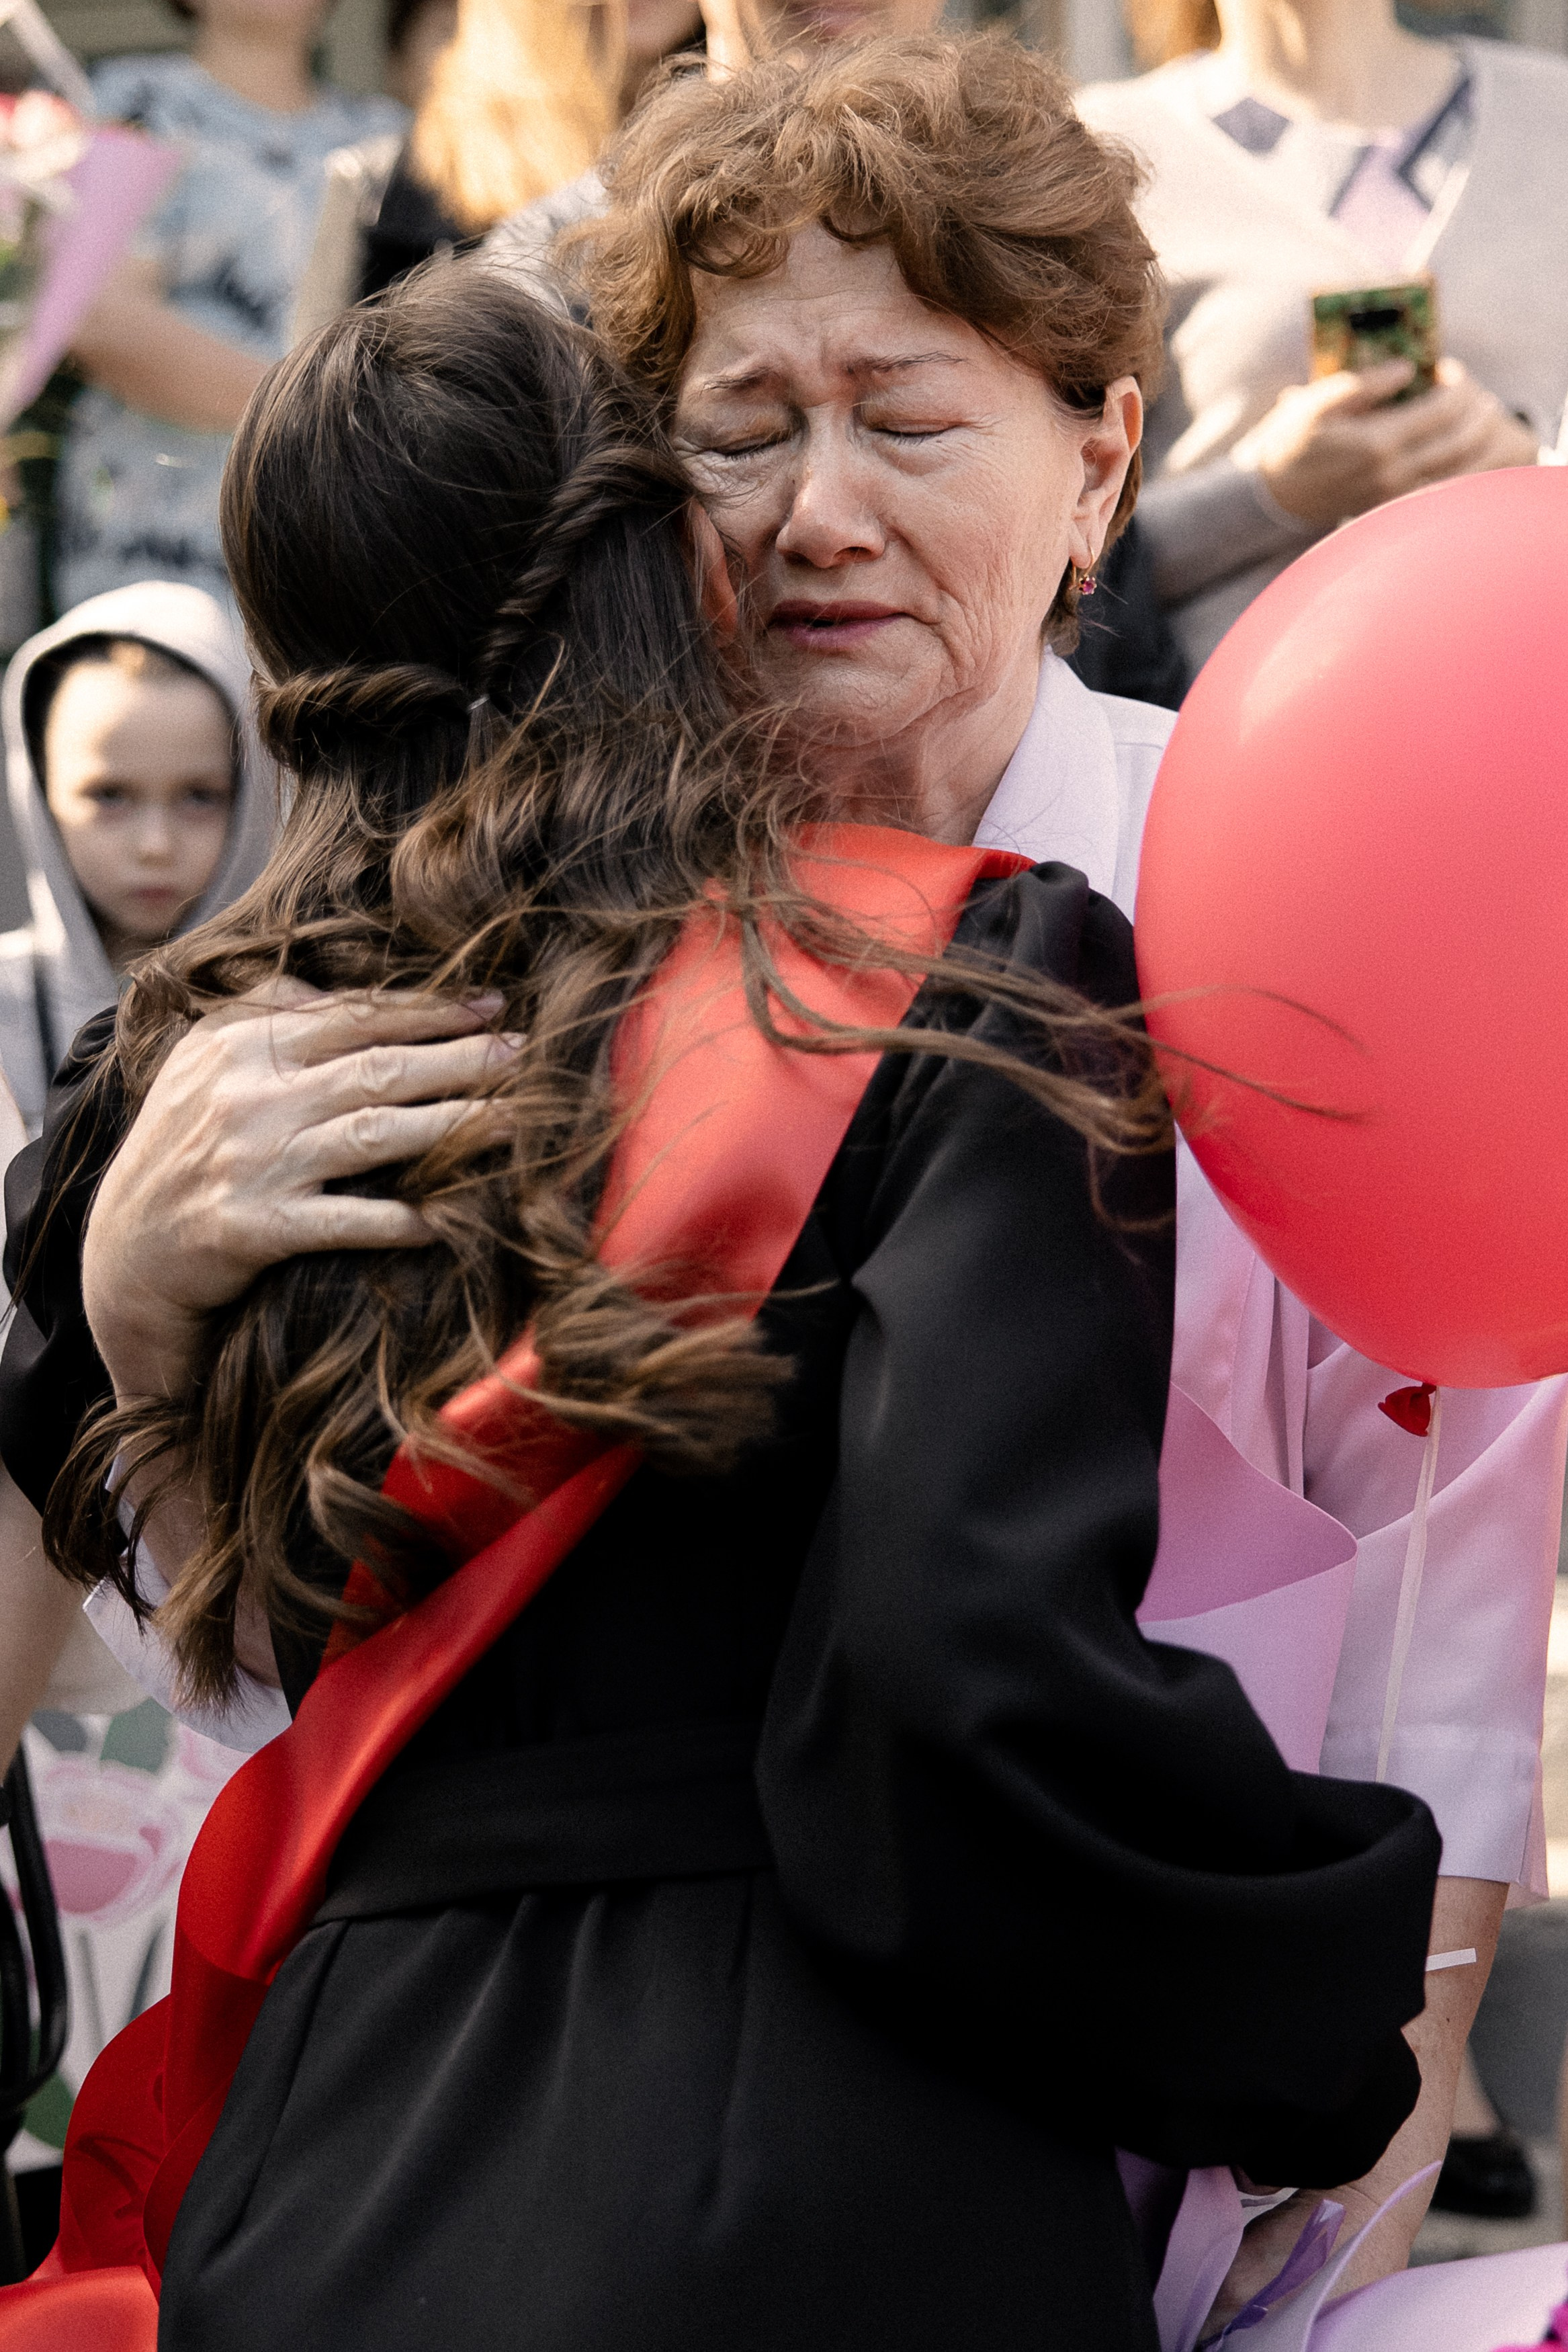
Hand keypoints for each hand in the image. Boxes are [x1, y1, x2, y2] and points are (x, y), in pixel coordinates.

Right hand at [82, 984, 520, 1406]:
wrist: (124, 1253)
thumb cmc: (182, 1150)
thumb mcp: (203, 1064)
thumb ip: (265, 1016)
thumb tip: (333, 983)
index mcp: (239, 1044)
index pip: (353, 1015)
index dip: (431, 1010)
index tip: (494, 1006)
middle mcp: (247, 1095)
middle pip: (379, 1068)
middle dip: (462, 1059)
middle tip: (528, 1054)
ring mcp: (252, 1162)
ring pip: (377, 1134)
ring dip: (456, 1124)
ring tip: (517, 1118)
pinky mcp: (255, 1227)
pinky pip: (347, 1220)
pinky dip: (402, 1219)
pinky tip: (451, 1217)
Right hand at [1233, 357, 1540, 528]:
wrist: (1275, 497)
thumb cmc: (1292, 443)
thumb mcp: (1316, 402)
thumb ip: (1364, 383)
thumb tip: (1407, 368)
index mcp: (1376, 443)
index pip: (1440, 411)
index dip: (1455, 387)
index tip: (1450, 371)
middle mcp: (1392, 474)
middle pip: (1458, 442)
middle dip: (1475, 415)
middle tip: (1478, 397)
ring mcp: (1394, 497)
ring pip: (1457, 469)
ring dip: (1474, 444)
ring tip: (1479, 421)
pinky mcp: (1392, 509)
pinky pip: (1439, 488)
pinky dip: (1458, 469)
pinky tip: (1457, 452)